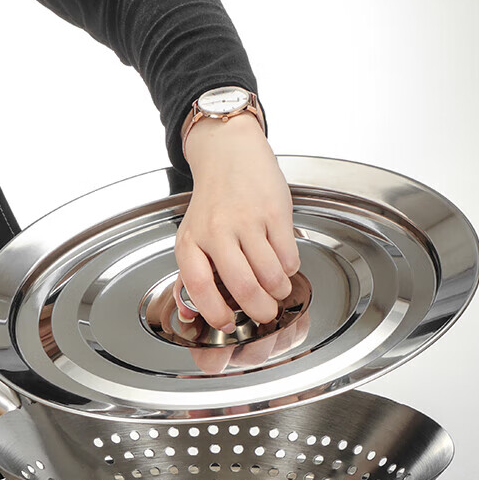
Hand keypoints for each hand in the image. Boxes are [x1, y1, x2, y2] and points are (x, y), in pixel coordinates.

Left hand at [175, 113, 299, 330]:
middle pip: (243, 286)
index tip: (228, 324)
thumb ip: (190, 278)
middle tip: (265, 314)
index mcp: (190, 242)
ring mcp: (247, 220)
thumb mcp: (192, 238)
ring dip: (278, 291)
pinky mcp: (274, 211)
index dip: (215, 312)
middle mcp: (216, 231)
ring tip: (276, 289)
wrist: (230, 155)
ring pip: (271, 275)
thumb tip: (188, 316)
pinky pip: (289, 257)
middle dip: (260, 310)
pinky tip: (282, 262)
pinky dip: (289, 269)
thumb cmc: (213, 204)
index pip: (199, 286)